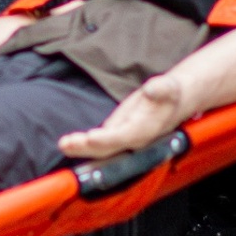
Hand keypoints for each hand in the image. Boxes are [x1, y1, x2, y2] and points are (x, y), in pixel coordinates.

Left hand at [58, 71, 191, 161]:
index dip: (107, 139)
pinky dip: (83, 144)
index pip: (123, 137)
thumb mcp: (168, 86)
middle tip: (66, 144)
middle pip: (107, 148)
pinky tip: (68, 143)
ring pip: (100, 148)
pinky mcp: (116, 133)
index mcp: (145, 130)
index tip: (90, 137)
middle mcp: (133, 140)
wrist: (173, 100)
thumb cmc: (169, 93)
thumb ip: (161, 88)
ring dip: (81, 148)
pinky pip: (98, 143)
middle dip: (87, 148)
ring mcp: (123, 139)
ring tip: (63, 144)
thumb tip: (152, 89)